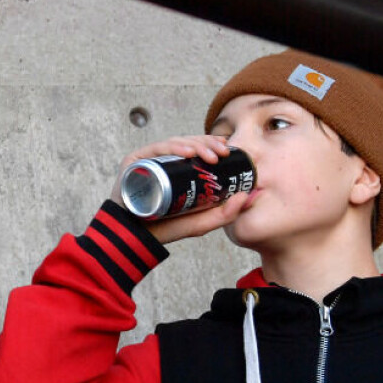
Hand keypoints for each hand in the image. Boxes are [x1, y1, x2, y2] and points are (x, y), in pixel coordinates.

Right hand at [110, 134, 254, 244]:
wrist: (136, 238)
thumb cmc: (165, 229)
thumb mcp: (201, 222)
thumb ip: (225, 214)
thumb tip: (247, 195)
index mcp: (176, 170)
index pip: (195, 150)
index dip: (211, 144)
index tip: (227, 148)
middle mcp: (161, 162)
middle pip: (186, 144)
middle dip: (207, 143)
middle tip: (222, 152)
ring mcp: (147, 160)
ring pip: (174, 143)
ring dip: (194, 144)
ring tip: (209, 154)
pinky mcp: (134, 161)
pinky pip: (155, 149)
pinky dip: (172, 147)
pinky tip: (187, 152)